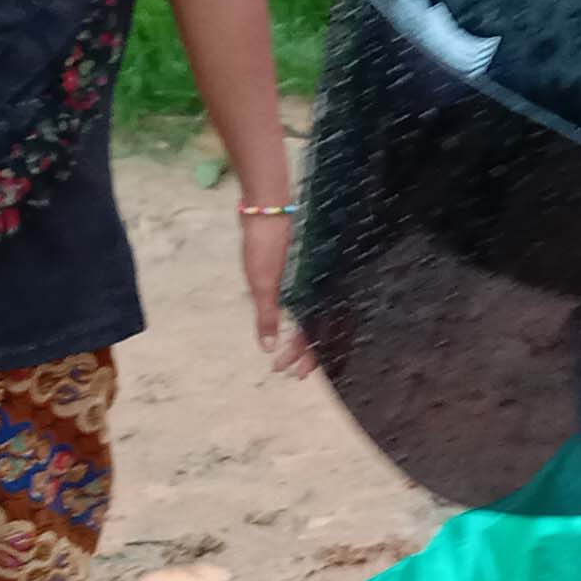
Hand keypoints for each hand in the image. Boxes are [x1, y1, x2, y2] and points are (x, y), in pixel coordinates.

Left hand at [238, 205, 317, 376]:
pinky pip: (308, 300)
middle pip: (319, 328)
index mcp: (312, 294)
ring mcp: (311, 278)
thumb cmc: (265, 244)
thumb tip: (268, 348)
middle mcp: (318, 288)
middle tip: (287, 369)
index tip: (289, 372)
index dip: (304, 357)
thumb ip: (267, 316)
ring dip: (302, 336)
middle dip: (305, 352)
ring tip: (285, 352)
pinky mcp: (304, 268)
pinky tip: (290, 321)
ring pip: (314, 315)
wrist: (266, 208)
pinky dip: (300, 316)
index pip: (314, 334)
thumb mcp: (262, 283)